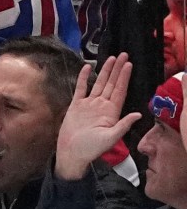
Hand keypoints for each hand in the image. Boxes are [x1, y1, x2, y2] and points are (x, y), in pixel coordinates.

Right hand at [54, 53, 137, 180]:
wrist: (71, 153)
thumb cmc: (91, 149)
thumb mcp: (110, 138)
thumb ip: (123, 125)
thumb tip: (138, 115)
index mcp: (111, 112)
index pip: (120, 90)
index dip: (124, 77)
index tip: (128, 65)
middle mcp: (102, 105)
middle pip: (112, 83)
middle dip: (117, 69)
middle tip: (123, 55)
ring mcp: (89, 105)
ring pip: (99, 84)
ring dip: (105, 71)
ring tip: (111, 58)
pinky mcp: (76, 106)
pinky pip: (80, 89)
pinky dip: (83, 78)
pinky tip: (86, 68)